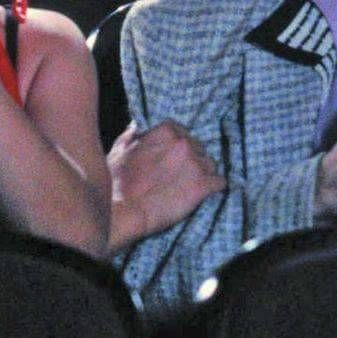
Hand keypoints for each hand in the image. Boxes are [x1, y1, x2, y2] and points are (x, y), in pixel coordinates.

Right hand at [107, 120, 225, 248]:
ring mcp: (196, 164)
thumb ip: (131, 135)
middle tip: (180, 176)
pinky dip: (214, 189)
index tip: (172, 159)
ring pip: (211, 165)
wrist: (123, 211)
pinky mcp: (203, 186)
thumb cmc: (116, 182)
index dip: (178, 148)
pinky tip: (204, 195)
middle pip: (199, 149)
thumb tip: (137, 126)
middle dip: (192, 161)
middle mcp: (184, 143)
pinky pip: (220, 183)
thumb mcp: (119, 150)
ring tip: (191, 187)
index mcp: (166, 131)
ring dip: (204, 174)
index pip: (183, 133)